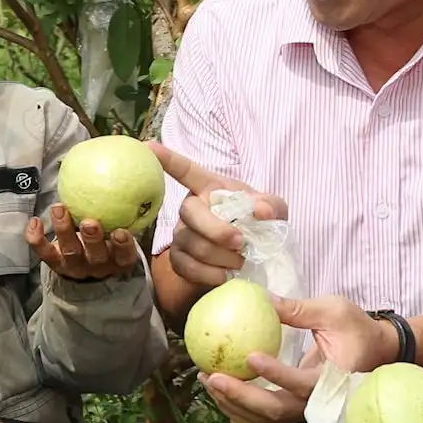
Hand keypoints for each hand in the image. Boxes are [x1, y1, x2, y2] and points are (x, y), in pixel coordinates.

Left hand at [26, 204, 142, 280]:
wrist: (85, 263)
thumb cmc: (108, 237)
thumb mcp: (121, 227)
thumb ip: (125, 208)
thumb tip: (130, 170)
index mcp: (117, 259)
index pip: (124, 256)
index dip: (124, 246)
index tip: (121, 231)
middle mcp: (98, 265)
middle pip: (96, 256)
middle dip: (92, 239)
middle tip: (89, 222)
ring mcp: (75, 265)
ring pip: (69, 251)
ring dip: (64, 230)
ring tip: (59, 209)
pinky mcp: (55, 262)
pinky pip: (44, 252)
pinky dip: (37, 238)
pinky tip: (35, 221)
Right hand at [149, 143, 287, 295]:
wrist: (249, 259)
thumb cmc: (256, 225)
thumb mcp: (272, 211)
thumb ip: (272, 204)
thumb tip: (262, 210)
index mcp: (209, 188)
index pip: (186, 170)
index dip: (168, 159)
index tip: (149, 147)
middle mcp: (190, 208)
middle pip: (191, 213)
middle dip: (217, 230)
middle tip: (241, 243)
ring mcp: (181, 234)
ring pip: (192, 244)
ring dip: (220, 257)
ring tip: (240, 262)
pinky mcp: (179, 259)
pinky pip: (186, 267)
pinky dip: (209, 274)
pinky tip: (224, 276)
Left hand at [198, 293, 400, 422]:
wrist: (374, 352)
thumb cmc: (356, 329)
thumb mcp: (333, 311)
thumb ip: (299, 310)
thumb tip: (262, 299)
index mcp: (332, 380)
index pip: (301, 384)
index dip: (276, 375)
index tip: (251, 357)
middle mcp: (316, 402)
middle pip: (275, 410)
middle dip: (241, 396)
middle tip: (213, 376)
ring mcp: (303, 410)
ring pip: (264, 419)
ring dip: (232, 403)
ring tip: (207, 379)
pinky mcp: (292, 409)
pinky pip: (261, 417)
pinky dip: (236, 406)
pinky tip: (217, 387)